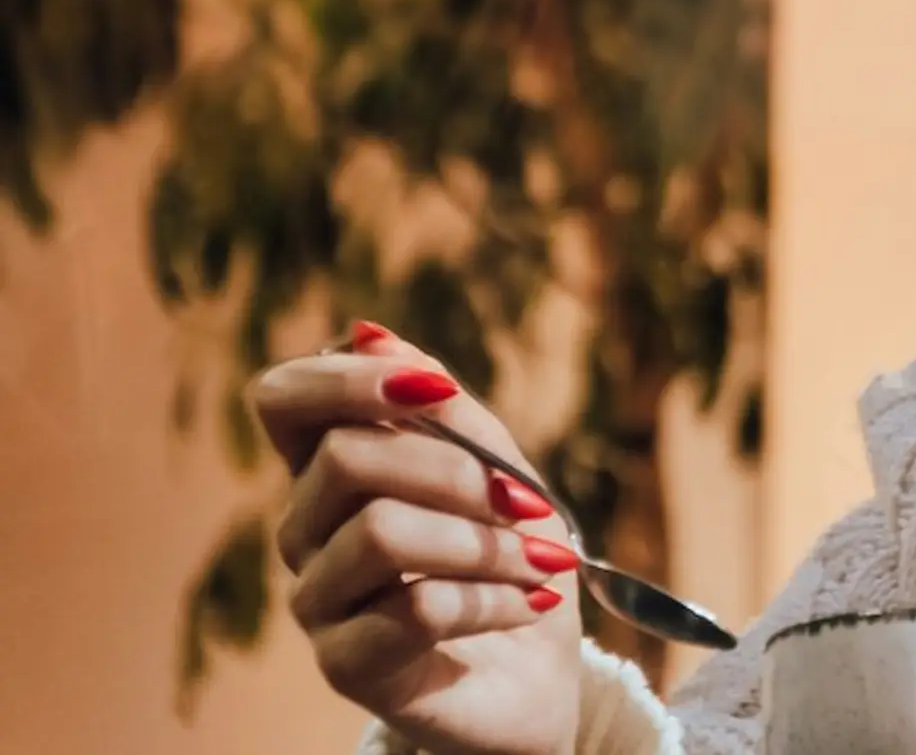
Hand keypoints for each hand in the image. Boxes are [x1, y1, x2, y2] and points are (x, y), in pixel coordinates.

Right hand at [251, 326, 580, 754]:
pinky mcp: (347, 665)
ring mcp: (318, 601)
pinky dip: (493, 598)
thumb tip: (372, 333)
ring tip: (540, 561)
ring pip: (381, 532)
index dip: (344, 378)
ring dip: (485, 541)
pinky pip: (416, 608)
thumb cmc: (511, 558)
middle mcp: (306, 530)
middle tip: (529, 503)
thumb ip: (444, 406)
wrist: (538, 675)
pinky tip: (528, 604)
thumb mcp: (499, 466)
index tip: (435, 390)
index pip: (282, 399)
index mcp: (333, 470)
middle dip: (458, 471)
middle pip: (346, 458)